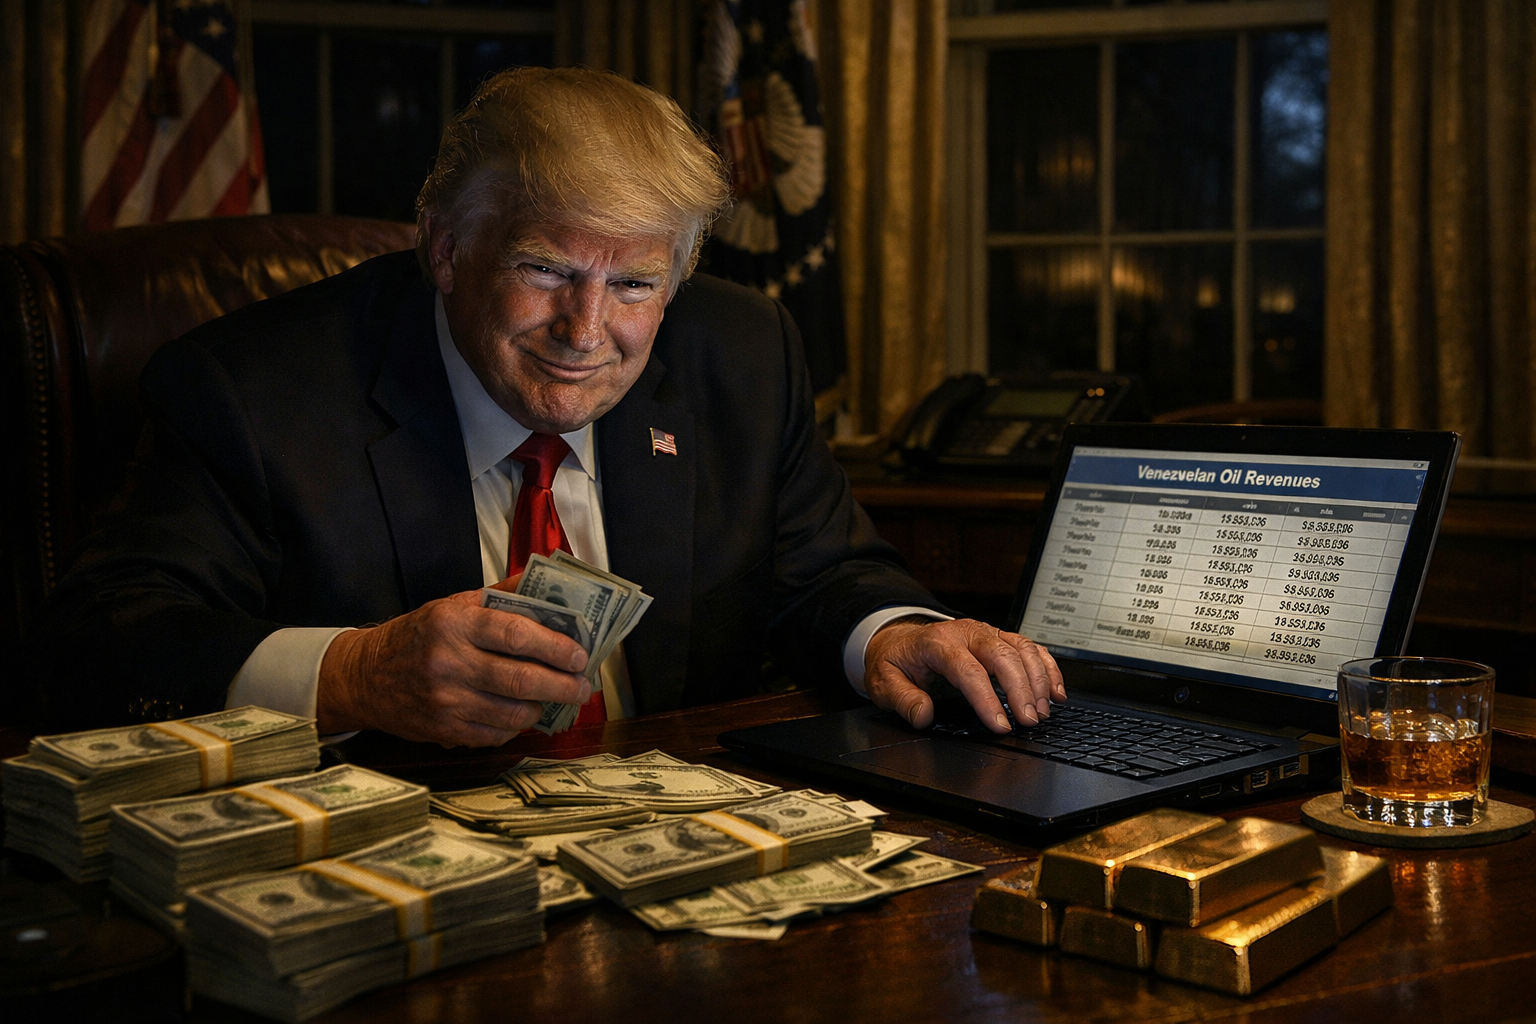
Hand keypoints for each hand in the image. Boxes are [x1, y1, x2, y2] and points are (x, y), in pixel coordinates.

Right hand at [316, 589, 590, 745]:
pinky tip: (524, 714)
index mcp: (454, 623)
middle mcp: (449, 662)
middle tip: (582, 686)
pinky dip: (517, 726)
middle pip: (521, 680)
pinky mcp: (444, 730)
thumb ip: (502, 595)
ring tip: (557, 698)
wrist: (366, 675)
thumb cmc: (420, 634)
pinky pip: (495, 734)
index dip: (554, 647)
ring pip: (513, 713)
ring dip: (544, 708)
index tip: (579, 655)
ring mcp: (445, 701)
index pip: (516, 634)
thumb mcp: (455, 604)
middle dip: (562, 685)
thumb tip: (549, 580)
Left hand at [863, 618, 1065, 732]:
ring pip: (1021, 649)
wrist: (900, 639)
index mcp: (938, 643)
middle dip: (1021, 690)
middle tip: (1029, 721)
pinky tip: (1056, 692)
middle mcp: (966, 633)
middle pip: (1002, 656)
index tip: (1000, 725)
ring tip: (1043, 712)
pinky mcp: (999, 638)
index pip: (968, 671)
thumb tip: (923, 716)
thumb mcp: (884, 682)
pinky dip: (1048, 668)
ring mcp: (986, 633)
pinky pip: (1030, 648)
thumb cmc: (897, 661)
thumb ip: (903, 699)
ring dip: (1038, 680)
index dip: (987, 699)